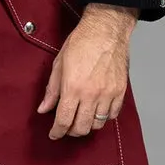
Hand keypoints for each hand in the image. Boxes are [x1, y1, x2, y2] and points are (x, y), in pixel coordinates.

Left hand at [36, 3, 136, 139]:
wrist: (106, 29)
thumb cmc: (81, 42)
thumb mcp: (59, 64)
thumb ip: (52, 90)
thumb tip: (43, 108)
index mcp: (73, 88)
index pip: (63, 121)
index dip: (57, 132)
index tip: (54, 134)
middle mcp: (91, 94)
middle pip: (81, 128)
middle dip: (71, 132)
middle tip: (66, 127)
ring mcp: (108, 94)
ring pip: (97, 124)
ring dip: (87, 125)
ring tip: (81, 118)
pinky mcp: (120, 91)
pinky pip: (112, 115)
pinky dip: (103, 118)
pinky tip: (96, 111)